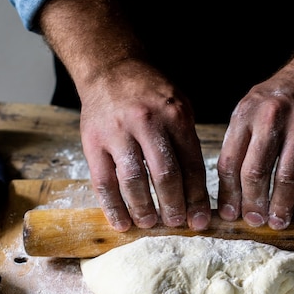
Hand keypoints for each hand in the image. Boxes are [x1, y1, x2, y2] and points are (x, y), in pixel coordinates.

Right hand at [79, 59, 210, 231]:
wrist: (110, 69)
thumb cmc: (150, 92)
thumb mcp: (179, 105)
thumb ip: (187, 141)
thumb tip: (197, 189)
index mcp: (175, 116)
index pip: (191, 164)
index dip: (197, 197)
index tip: (201, 219)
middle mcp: (147, 123)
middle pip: (165, 175)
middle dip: (174, 206)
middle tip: (178, 224)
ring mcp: (118, 133)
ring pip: (133, 181)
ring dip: (144, 208)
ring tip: (151, 224)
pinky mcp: (93, 142)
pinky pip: (103, 181)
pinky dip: (112, 206)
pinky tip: (122, 222)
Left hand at [218, 0, 293, 229]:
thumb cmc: (286, 94)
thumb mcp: (254, 105)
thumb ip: (242, 138)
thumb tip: (230, 185)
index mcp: (247, 114)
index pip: (230, 160)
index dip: (228, 193)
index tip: (230, 214)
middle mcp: (272, 119)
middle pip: (255, 171)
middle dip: (253, 203)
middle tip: (255, 221)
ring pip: (287, 177)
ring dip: (282, 206)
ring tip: (279, 222)